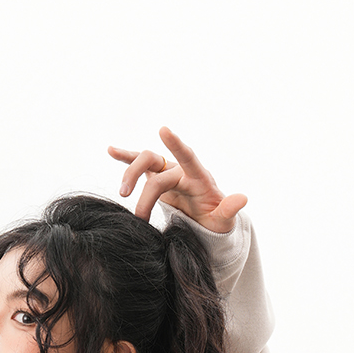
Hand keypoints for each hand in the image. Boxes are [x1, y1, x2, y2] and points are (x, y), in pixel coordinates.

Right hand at [108, 125, 246, 233]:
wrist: (205, 222)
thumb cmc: (215, 222)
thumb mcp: (223, 221)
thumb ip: (230, 210)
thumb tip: (243, 198)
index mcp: (198, 178)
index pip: (188, 157)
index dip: (177, 145)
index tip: (164, 130)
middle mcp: (181, 170)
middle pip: (158, 168)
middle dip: (146, 192)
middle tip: (139, 216)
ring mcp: (167, 172)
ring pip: (145, 161)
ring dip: (130, 175)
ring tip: (122, 194)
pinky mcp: (156, 178)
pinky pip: (139, 164)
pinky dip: (125, 157)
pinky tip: (110, 150)